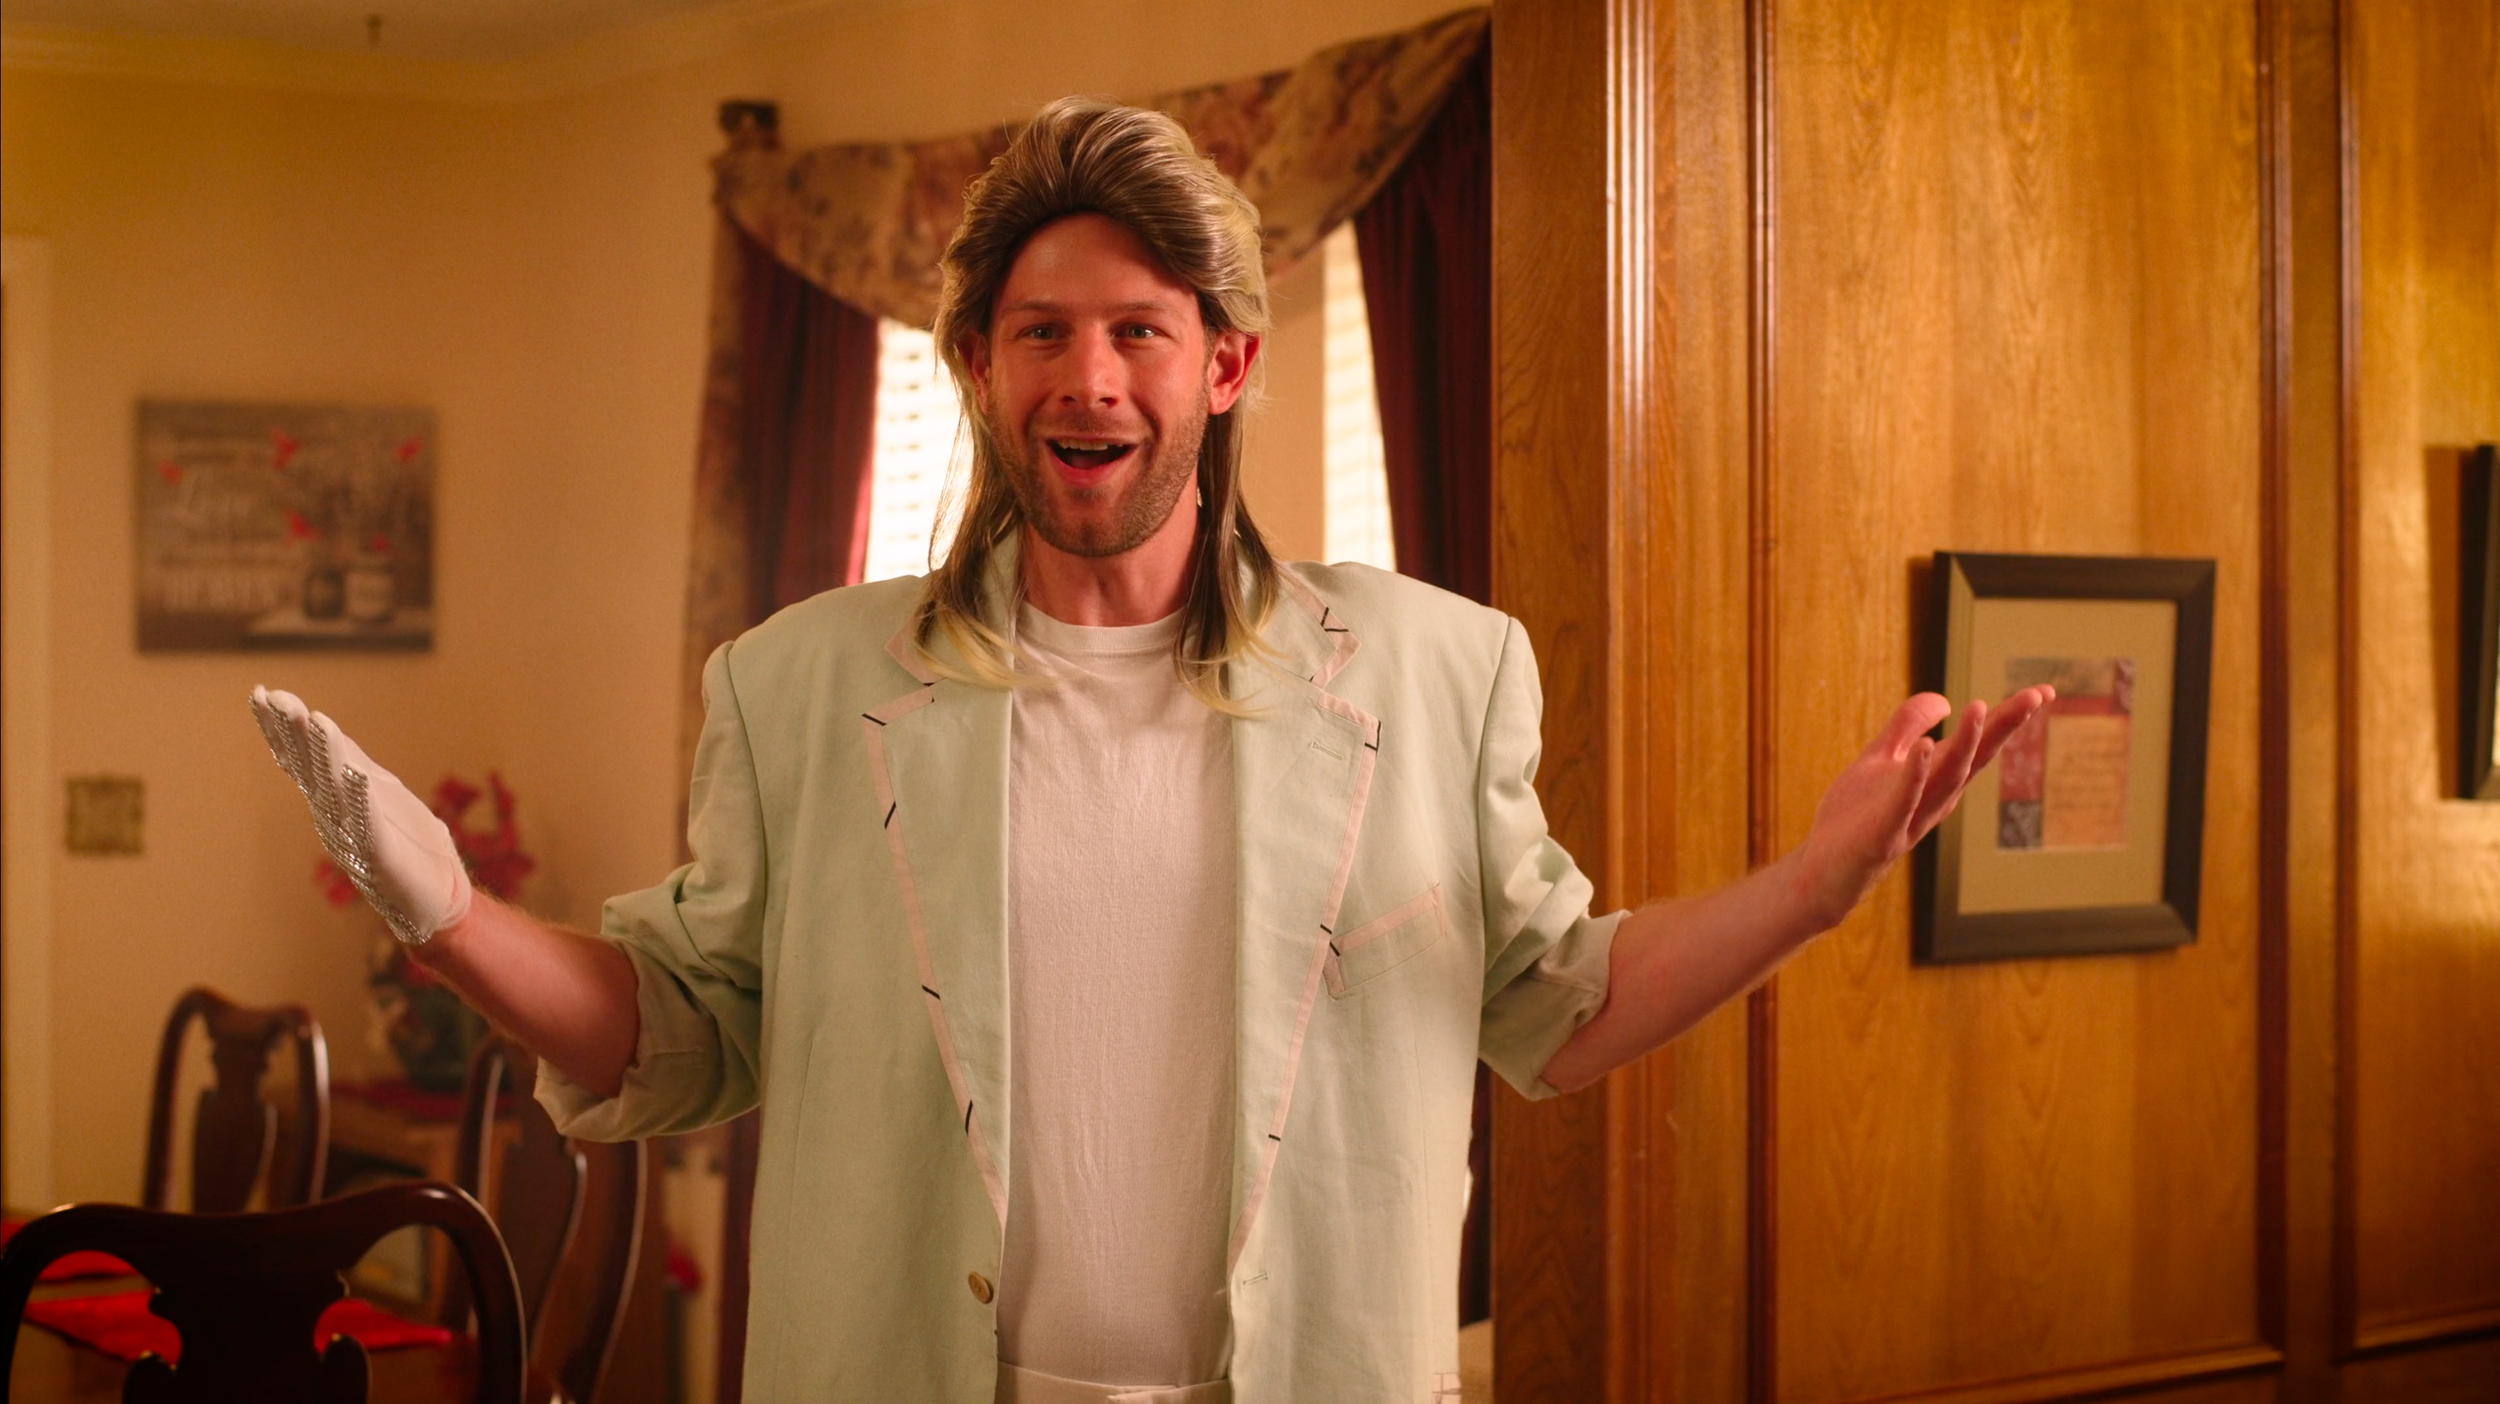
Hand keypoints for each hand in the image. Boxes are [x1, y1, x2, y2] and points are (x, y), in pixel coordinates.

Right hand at [250, 687, 470, 945]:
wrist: (439, 905)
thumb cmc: (410, 849)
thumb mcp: (379, 797)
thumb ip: (351, 766)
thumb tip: (323, 727)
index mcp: (340, 800)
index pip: (306, 758)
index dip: (284, 728)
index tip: (263, 694)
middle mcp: (339, 816)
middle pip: (310, 769)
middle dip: (293, 734)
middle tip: (271, 698)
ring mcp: (358, 836)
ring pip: (335, 790)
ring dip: (325, 756)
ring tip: (314, 720)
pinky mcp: (383, 857)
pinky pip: (368, 824)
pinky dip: (359, 799)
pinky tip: (353, 774)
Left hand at [1792, 685, 2053, 930]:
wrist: (1825, 869)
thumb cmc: (1857, 816)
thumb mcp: (1881, 758)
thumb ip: (1907, 726)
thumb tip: (1944, 699)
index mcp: (1938, 780)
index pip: (1980, 744)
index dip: (2009, 718)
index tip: (2045, 691)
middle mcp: (1936, 798)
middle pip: (1976, 758)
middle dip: (2004, 727)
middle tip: (2035, 696)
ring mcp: (1913, 815)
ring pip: (1947, 777)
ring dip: (1966, 743)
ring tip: (1980, 707)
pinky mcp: (1885, 831)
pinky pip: (1904, 799)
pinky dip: (1917, 774)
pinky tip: (1928, 746)